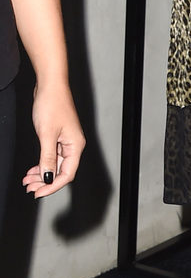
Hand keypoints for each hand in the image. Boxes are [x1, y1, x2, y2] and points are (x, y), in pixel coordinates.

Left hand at [22, 80, 84, 197]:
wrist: (50, 85)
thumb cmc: (52, 105)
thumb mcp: (46, 134)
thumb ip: (47, 158)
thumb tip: (47, 177)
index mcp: (75, 146)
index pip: (66, 174)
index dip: (52, 186)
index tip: (38, 193)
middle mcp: (72, 145)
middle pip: (60, 171)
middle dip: (44, 182)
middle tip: (29, 188)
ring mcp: (65, 141)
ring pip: (54, 165)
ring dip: (41, 174)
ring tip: (27, 180)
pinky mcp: (57, 137)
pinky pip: (50, 156)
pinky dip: (41, 164)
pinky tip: (32, 170)